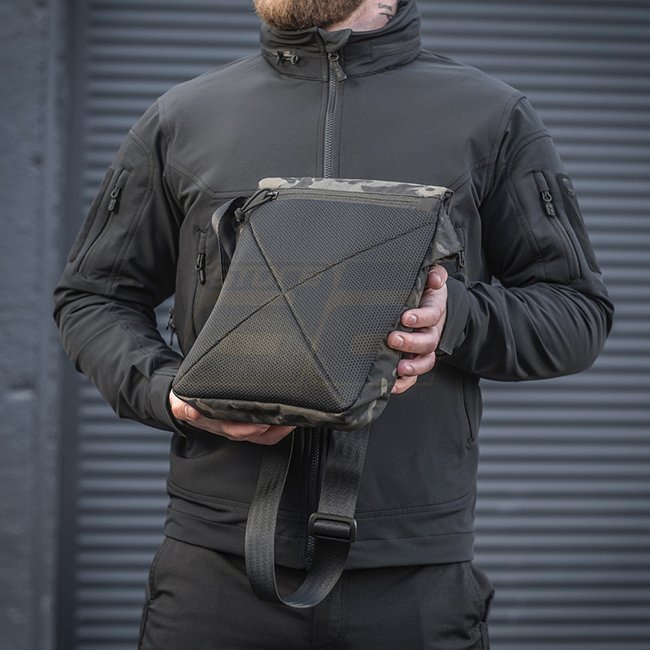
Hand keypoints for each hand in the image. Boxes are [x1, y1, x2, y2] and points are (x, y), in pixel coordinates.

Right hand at [168, 391, 294, 444]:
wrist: (186, 403)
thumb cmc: (186, 403)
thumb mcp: (180, 403)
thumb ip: (182, 407)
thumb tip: (189, 412)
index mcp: (218, 424)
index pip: (237, 430)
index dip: (251, 429)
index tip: (263, 422)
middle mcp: (232, 428)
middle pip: (256, 435)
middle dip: (273, 430)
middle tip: (289, 420)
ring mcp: (241, 426)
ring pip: (264, 435)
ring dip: (280, 429)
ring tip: (294, 419)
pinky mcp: (247, 421)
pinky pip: (266, 428)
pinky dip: (278, 425)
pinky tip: (289, 416)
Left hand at [387, 264, 447, 393]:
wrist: (432, 308)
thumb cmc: (426, 292)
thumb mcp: (432, 279)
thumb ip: (435, 275)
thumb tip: (434, 279)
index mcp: (435, 311)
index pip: (432, 315)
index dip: (420, 317)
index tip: (405, 317)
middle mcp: (432, 332)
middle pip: (427, 341)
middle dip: (411, 342)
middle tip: (393, 339)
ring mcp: (424, 349)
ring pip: (424, 361)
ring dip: (412, 366)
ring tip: (399, 368)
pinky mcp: (415, 360)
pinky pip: (414, 375)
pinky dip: (405, 382)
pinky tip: (393, 385)